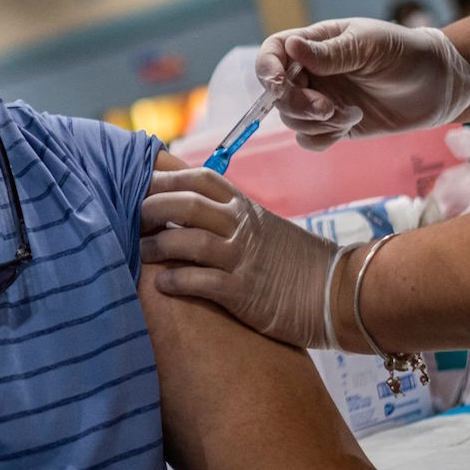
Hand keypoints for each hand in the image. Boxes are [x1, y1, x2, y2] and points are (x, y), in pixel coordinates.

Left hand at [140, 165, 340, 349]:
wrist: (340, 293)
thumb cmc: (298, 264)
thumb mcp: (266, 229)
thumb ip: (232, 219)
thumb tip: (190, 214)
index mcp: (246, 208)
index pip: (200, 178)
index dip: (166, 176)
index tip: (139, 180)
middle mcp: (242, 227)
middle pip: (186, 204)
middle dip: (152, 207)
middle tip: (130, 218)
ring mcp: (243, 258)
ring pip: (188, 241)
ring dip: (156, 246)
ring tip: (138, 252)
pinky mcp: (244, 292)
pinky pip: (201, 282)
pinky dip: (176, 281)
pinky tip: (161, 285)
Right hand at [259, 18, 469, 149]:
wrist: (440, 85)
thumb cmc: (406, 53)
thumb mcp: (370, 46)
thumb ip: (330, 53)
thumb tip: (290, 47)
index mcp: (316, 44)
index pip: (274, 52)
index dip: (267, 68)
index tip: (279, 83)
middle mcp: (313, 73)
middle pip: (278, 93)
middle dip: (297, 103)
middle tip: (326, 108)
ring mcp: (323, 100)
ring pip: (292, 119)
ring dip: (315, 122)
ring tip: (350, 114)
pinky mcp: (337, 126)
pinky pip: (310, 140)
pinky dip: (323, 137)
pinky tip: (351, 123)